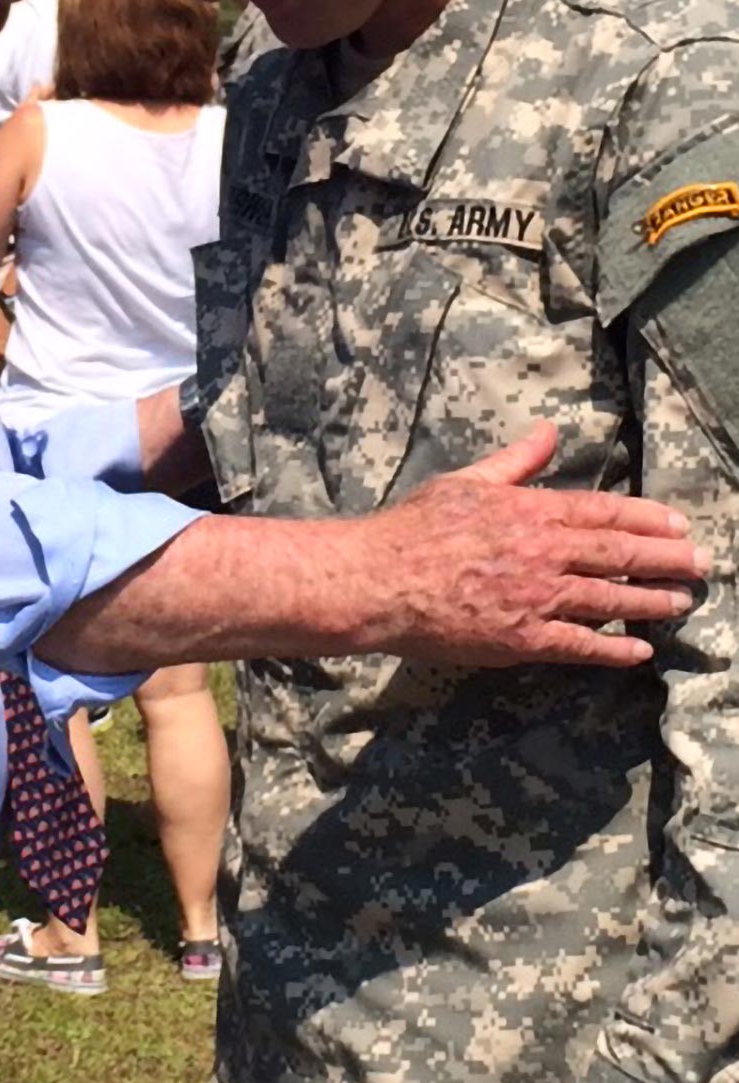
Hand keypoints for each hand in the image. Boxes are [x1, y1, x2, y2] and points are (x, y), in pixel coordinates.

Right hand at [351, 422, 706, 667]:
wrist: (379, 580)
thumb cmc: (416, 527)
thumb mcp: (468, 481)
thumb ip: (516, 461)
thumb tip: (548, 432)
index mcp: (532, 511)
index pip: (606, 513)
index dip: (648, 520)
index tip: (679, 525)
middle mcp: (544, 553)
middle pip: (620, 555)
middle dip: (667, 560)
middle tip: (702, 564)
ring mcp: (537, 598)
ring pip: (610, 600)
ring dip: (652, 602)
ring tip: (682, 602)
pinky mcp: (523, 639)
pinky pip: (580, 645)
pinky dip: (613, 647)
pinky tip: (640, 650)